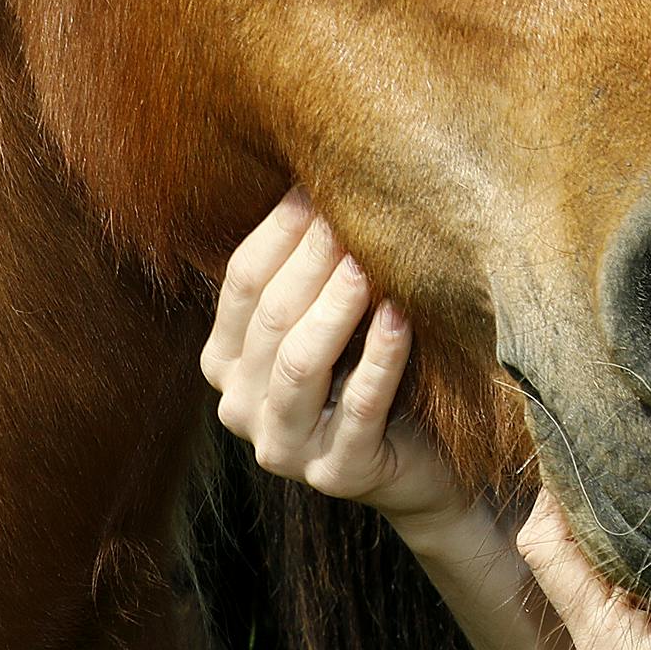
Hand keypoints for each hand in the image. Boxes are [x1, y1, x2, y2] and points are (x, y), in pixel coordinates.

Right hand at [202, 188, 469, 534]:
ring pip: (299, 362)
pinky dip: (381, 358)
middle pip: (272, 315)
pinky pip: (359, 408)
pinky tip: (402, 317)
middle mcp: (240, 406)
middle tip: (356, 211)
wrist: (425, 458)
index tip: (322, 181)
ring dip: (337, 305)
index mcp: (225, 360)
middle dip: (314, 257)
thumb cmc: (374, 366)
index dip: (282, 228)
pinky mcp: (337, 475)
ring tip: (372, 261)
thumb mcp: (334, 313)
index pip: (243, 280)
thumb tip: (317, 174)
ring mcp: (283, 448)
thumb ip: (312, 265)